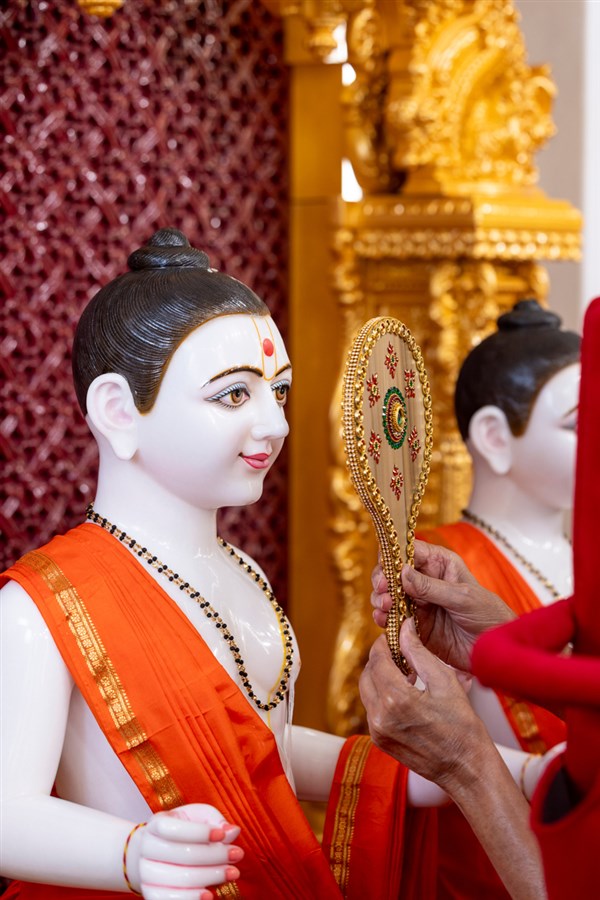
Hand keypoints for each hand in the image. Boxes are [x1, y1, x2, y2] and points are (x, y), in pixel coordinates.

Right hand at [126, 804, 242, 899]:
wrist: (155, 852)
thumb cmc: (182, 830)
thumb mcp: (197, 816)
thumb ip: (214, 820)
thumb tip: (233, 831)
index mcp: (156, 824)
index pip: (173, 829)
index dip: (199, 832)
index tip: (222, 835)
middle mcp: (147, 848)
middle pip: (183, 855)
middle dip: (215, 856)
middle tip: (237, 854)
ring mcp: (147, 873)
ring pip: (181, 879)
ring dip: (211, 877)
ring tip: (233, 873)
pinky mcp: (151, 893)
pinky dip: (191, 898)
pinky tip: (210, 895)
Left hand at [359, 620, 489, 790]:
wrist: (466, 768)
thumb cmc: (462, 727)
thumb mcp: (444, 681)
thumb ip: (419, 652)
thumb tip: (404, 629)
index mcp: (396, 699)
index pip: (377, 659)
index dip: (384, 644)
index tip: (393, 636)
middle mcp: (380, 717)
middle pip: (367, 674)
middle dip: (380, 660)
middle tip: (400, 654)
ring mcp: (377, 731)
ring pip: (367, 691)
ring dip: (380, 678)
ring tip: (406, 674)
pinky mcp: (380, 741)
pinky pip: (372, 709)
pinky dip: (382, 696)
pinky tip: (404, 694)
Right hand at [371, 539, 514, 670]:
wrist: (495, 650)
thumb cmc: (487, 615)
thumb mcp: (462, 597)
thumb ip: (431, 586)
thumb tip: (402, 572)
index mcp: (440, 564)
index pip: (410, 550)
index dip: (393, 557)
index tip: (386, 570)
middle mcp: (425, 580)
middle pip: (393, 572)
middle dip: (383, 580)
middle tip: (383, 591)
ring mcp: (418, 602)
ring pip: (389, 595)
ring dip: (381, 599)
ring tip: (385, 608)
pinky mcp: (414, 624)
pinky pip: (392, 618)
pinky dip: (383, 618)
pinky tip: (384, 621)